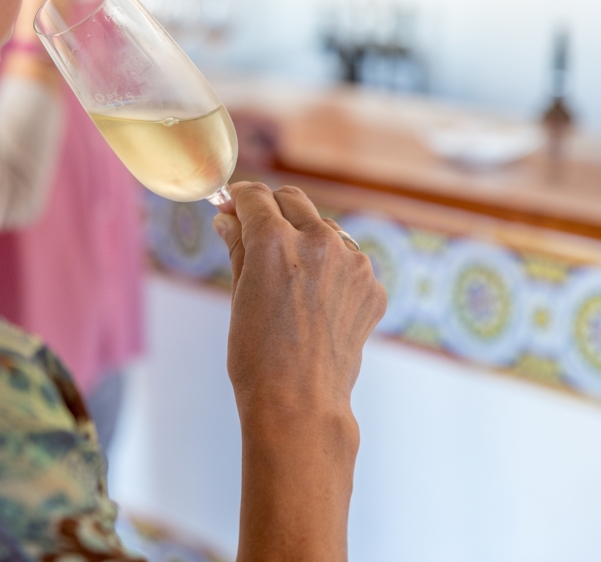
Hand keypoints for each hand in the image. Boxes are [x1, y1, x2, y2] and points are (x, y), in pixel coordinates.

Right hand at [213, 182, 385, 561]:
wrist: (300, 404)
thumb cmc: (258, 357)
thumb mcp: (238, 296)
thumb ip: (238, 247)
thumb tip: (228, 220)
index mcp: (275, 242)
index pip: (254, 196)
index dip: (238, 200)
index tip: (232, 208)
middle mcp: (318, 242)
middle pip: (292, 201)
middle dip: (272, 211)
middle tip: (256, 234)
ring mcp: (353, 264)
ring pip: (324, 229)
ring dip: (306, 240)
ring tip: (290, 281)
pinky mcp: (372, 286)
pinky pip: (348, 261)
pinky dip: (331, 271)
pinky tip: (316, 303)